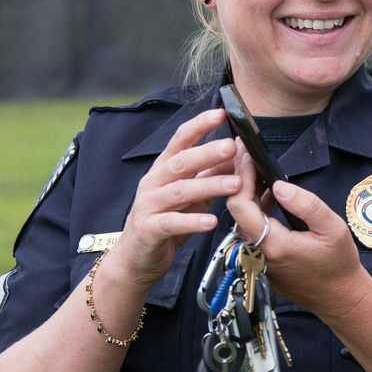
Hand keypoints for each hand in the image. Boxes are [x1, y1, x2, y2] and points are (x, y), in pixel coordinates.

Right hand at [106, 109, 239, 287]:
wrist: (135, 259)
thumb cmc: (165, 221)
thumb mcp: (190, 195)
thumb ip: (208, 175)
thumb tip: (236, 154)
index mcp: (164, 169)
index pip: (180, 140)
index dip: (199, 125)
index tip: (221, 113)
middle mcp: (153, 182)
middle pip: (180, 162)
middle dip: (206, 152)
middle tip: (232, 146)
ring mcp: (148, 205)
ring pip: (179, 191)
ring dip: (209, 186)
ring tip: (235, 184)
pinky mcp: (149, 229)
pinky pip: (172, 223)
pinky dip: (192, 221)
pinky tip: (212, 221)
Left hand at [225, 140, 370, 316]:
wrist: (339, 297)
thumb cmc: (339, 263)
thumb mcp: (331, 228)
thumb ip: (305, 204)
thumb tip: (278, 184)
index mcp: (272, 243)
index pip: (241, 206)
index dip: (240, 177)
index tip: (245, 154)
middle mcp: (257, 251)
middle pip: (237, 210)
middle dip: (239, 179)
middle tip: (246, 153)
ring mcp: (257, 257)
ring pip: (243, 220)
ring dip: (247, 193)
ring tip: (255, 167)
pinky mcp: (261, 260)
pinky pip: (252, 229)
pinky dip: (255, 208)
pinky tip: (267, 193)